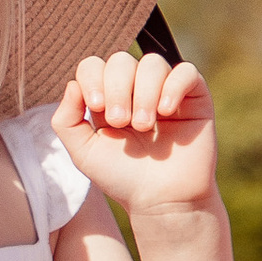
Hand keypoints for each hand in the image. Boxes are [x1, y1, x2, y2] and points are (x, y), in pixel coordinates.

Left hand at [54, 47, 221, 218]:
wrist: (161, 200)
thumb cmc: (122, 177)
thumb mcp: (83, 152)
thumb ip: (66, 120)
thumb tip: (73, 84)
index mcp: (107, 98)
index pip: (94, 66)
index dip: (93, 78)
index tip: (97, 107)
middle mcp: (135, 89)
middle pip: (121, 60)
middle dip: (117, 88)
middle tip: (122, 123)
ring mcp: (165, 90)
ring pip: (152, 63)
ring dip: (144, 92)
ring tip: (145, 125)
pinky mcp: (195, 98)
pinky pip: (186, 72)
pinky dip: (173, 86)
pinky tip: (166, 111)